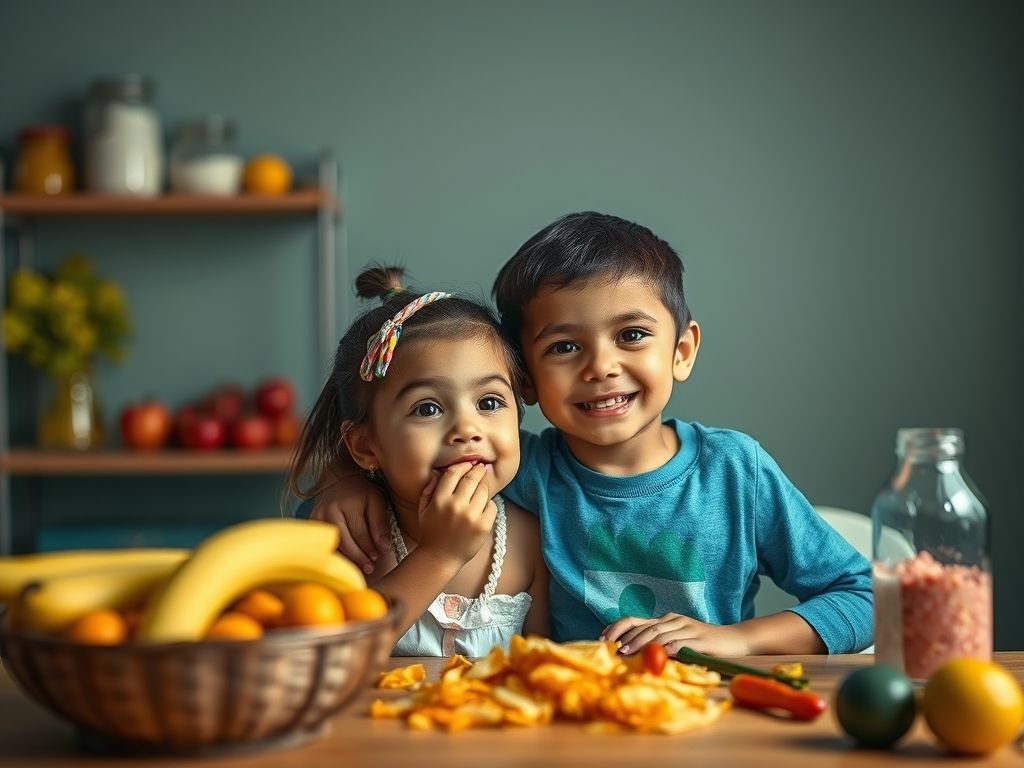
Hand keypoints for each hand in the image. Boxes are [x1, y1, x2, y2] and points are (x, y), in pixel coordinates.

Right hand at [310, 473, 390, 573]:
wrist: (335, 480)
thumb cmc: (360, 492)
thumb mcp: (376, 500)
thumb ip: (380, 522)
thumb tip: (384, 548)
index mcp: (348, 503)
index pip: (360, 532)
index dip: (370, 547)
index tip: (379, 555)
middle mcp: (329, 511)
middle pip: (344, 542)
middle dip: (359, 557)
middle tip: (370, 567)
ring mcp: (317, 518)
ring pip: (332, 545)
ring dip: (347, 559)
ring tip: (360, 567)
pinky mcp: (310, 524)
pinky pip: (323, 544)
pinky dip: (335, 554)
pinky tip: (345, 561)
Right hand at [416, 462, 496, 567]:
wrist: (440, 558)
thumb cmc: (431, 532)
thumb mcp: (424, 508)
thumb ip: (429, 489)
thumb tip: (439, 473)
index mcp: (440, 500)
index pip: (454, 473)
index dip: (463, 466)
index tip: (468, 464)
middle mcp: (456, 506)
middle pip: (472, 479)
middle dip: (478, 471)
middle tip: (480, 468)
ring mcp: (471, 516)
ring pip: (484, 490)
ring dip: (483, 487)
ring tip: (481, 488)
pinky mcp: (483, 526)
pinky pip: (492, 506)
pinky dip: (489, 504)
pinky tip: (482, 507)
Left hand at [601, 613, 750, 656]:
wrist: (734, 639)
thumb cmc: (703, 643)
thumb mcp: (678, 641)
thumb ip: (659, 644)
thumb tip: (632, 656)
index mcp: (665, 619)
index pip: (635, 620)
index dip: (617, 628)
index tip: (602, 639)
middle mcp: (673, 620)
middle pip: (644, 626)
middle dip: (625, 638)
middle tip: (611, 649)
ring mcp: (686, 627)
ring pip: (658, 633)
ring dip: (640, 643)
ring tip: (627, 652)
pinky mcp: (699, 638)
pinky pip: (680, 642)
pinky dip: (667, 647)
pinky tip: (657, 654)